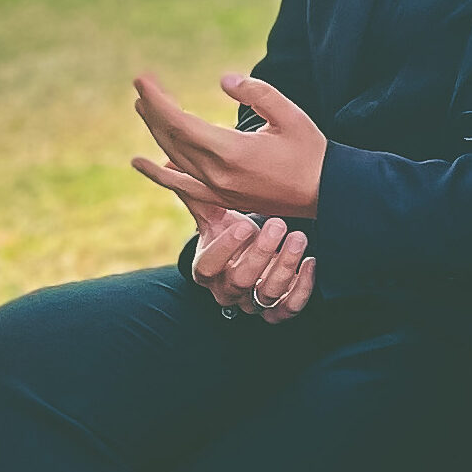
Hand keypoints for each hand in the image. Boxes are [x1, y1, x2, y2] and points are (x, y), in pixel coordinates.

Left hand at [133, 71, 325, 219]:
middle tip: (141, 87)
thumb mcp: (290, 115)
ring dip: (156, 134)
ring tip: (142, 111)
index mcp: (232, 152)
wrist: (326, 195)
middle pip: (172, 140)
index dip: (158, 100)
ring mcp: (219, 191)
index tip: (143, 79)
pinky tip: (152, 166)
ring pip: (175, 161)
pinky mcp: (224, 201)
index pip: (180, 123)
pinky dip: (165, 176)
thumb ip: (257, 93)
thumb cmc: (311, 152)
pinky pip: (185, 188)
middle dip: (153, 111)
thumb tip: (224, 80)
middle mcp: (218, 175)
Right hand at [135, 158, 317, 320]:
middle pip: (240, 281)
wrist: (257, 254)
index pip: (207, 267)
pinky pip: (289, 308)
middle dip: (261, 252)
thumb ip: (193, 191)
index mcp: (206, 269)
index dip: (225, 249)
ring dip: (284, 265)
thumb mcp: (214, 213)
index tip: (244, 223)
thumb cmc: (233, 229)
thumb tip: (160, 161)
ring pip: (266, 295)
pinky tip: (310, 262)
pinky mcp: (277, 310)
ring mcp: (252, 303)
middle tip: (278, 224)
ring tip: (298, 238)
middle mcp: (227, 290)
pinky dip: (302, 288)